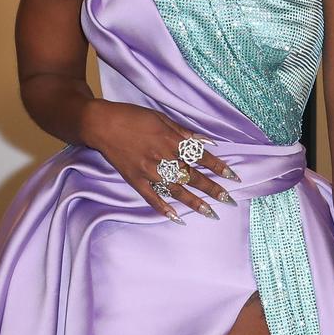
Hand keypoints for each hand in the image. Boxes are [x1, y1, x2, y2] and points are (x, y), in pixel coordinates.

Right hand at [83, 100, 237, 220]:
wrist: (101, 124)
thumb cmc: (132, 116)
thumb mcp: (161, 117)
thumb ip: (183, 131)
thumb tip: (206, 141)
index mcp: (170, 139)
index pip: (200, 156)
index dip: (217, 166)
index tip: (232, 176)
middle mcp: (162, 157)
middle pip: (192, 175)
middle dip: (212, 188)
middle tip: (229, 200)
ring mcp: (148, 170)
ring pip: (175, 189)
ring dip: (194, 202)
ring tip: (210, 212)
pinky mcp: (134, 179)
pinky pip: (151, 196)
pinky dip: (163, 207)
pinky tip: (176, 218)